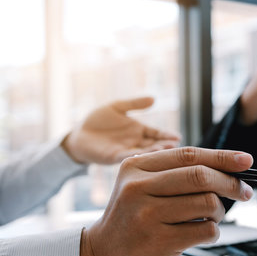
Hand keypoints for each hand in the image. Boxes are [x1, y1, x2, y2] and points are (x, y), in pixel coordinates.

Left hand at [61, 97, 180, 164]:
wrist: (79, 134)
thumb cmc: (98, 120)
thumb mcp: (117, 107)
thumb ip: (134, 104)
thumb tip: (154, 98)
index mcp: (138, 130)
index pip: (157, 133)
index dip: (167, 135)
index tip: (178, 137)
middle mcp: (135, 142)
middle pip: (154, 144)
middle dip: (165, 145)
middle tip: (175, 146)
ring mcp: (126, 150)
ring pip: (144, 153)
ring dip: (154, 153)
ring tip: (165, 150)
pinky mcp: (114, 156)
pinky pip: (128, 157)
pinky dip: (137, 156)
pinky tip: (145, 155)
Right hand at [80, 147, 253, 255]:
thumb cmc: (131, 219)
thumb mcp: (140, 186)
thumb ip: (176, 174)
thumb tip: (229, 169)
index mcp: (136, 167)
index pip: (189, 155)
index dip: (222, 157)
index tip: (246, 161)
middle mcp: (139, 188)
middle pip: (201, 177)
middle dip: (231, 184)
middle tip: (244, 192)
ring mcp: (148, 215)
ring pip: (208, 203)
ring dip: (219, 212)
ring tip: (209, 218)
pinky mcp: (160, 241)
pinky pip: (206, 231)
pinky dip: (213, 232)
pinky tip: (199, 234)